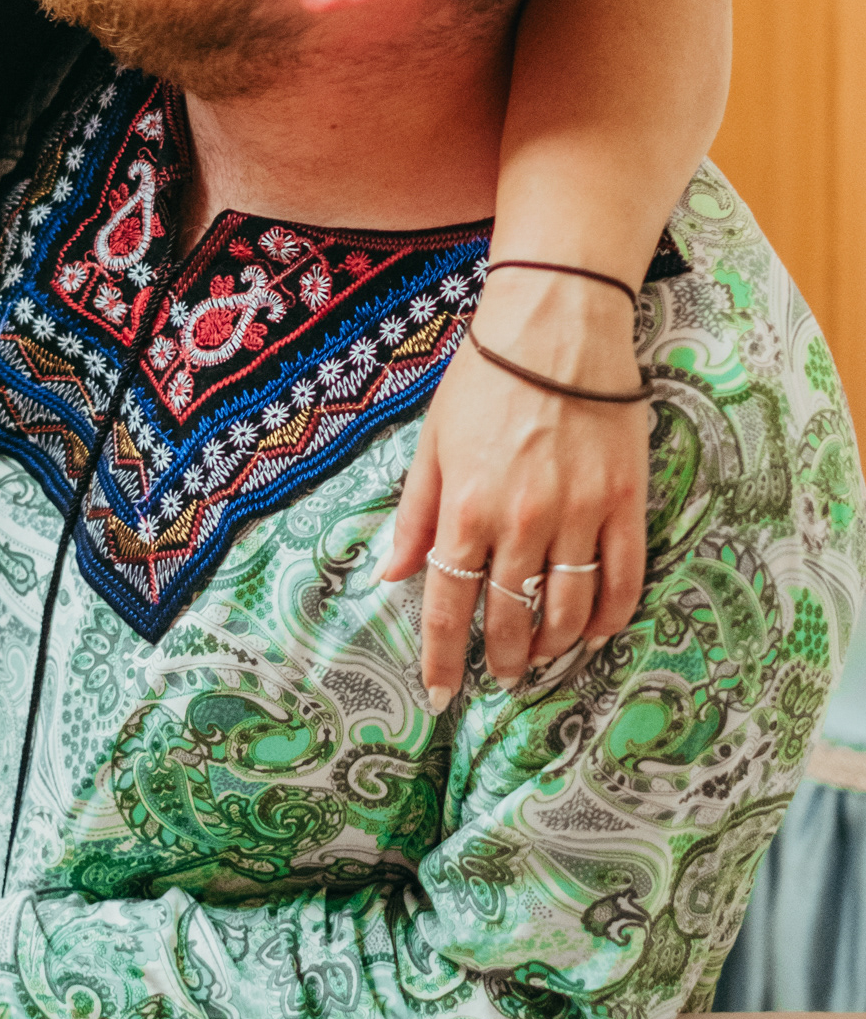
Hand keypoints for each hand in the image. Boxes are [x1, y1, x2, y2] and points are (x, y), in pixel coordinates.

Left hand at [378, 268, 648, 700]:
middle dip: (504, 658)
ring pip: (569, 609)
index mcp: (467, 506)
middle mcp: (522, 520)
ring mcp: (580, 514)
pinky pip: (623, 579)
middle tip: (502, 676)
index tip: (442, 691)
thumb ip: (415, 514)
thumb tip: (392, 575)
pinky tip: (595, 631)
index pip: (450, 604)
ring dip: (554, 645)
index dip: (444, 656)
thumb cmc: (485, 378)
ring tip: (544, 656)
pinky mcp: (626, 502)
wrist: (556, 327)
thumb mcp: (432, 442)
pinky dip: (610, 617)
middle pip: (512, 616)